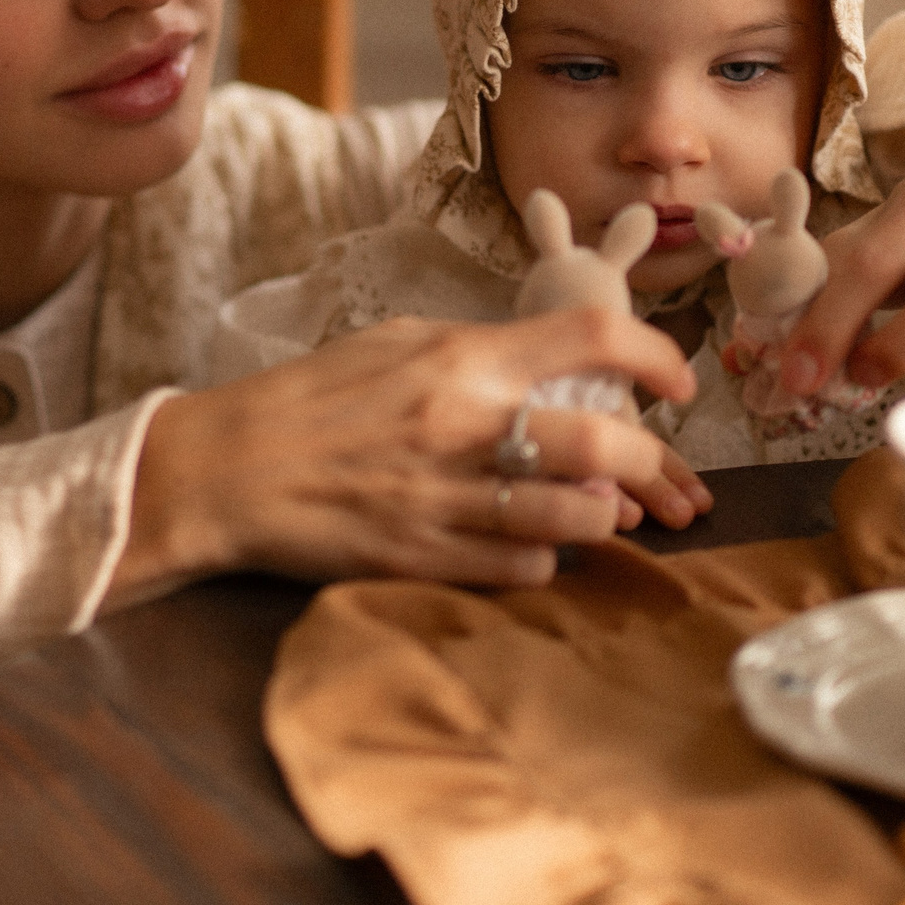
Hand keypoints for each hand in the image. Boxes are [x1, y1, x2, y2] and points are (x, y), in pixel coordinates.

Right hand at [112, 310, 705, 603]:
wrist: (224, 470)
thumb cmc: (311, 400)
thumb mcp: (395, 344)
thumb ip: (479, 353)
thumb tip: (556, 365)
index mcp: (459, 357)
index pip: (591, 334)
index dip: (657, 356)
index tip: (679, 383)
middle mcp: (462, 425)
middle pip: (605, 441)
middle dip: (656, 464)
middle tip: (666, 478)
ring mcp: (445, 499)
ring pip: (576, 518)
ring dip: (605, 518)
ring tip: (604, 513)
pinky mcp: (423, 560)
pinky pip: (523, 570)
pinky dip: (542, 562)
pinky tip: (531, 549)